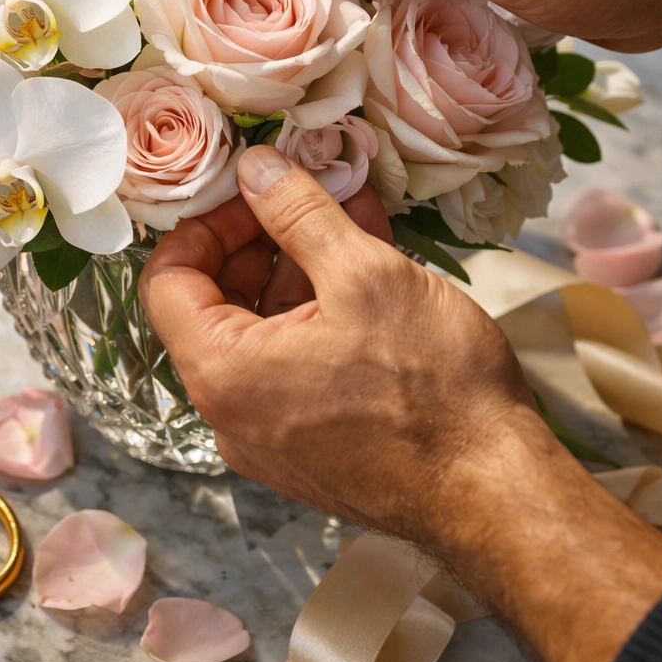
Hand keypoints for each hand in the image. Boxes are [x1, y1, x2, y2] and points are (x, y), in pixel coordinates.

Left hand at [139, 145, 661, 661]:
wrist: (494, 493)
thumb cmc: (432, 389)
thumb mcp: (363, 274)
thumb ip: (298, 213)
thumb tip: (256, 168)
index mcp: (223, 373)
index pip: (167, 281)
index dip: (205, 224)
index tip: (253, 193)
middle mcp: (231, 413)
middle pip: (215, 304)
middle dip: (260, 239)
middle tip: (306, 195)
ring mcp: (270, 436)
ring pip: (263, 331)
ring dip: (299, 268)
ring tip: (349, 215)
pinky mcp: (309, 446)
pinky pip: (294, 364)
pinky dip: (319, 312)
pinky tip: (366, 266)